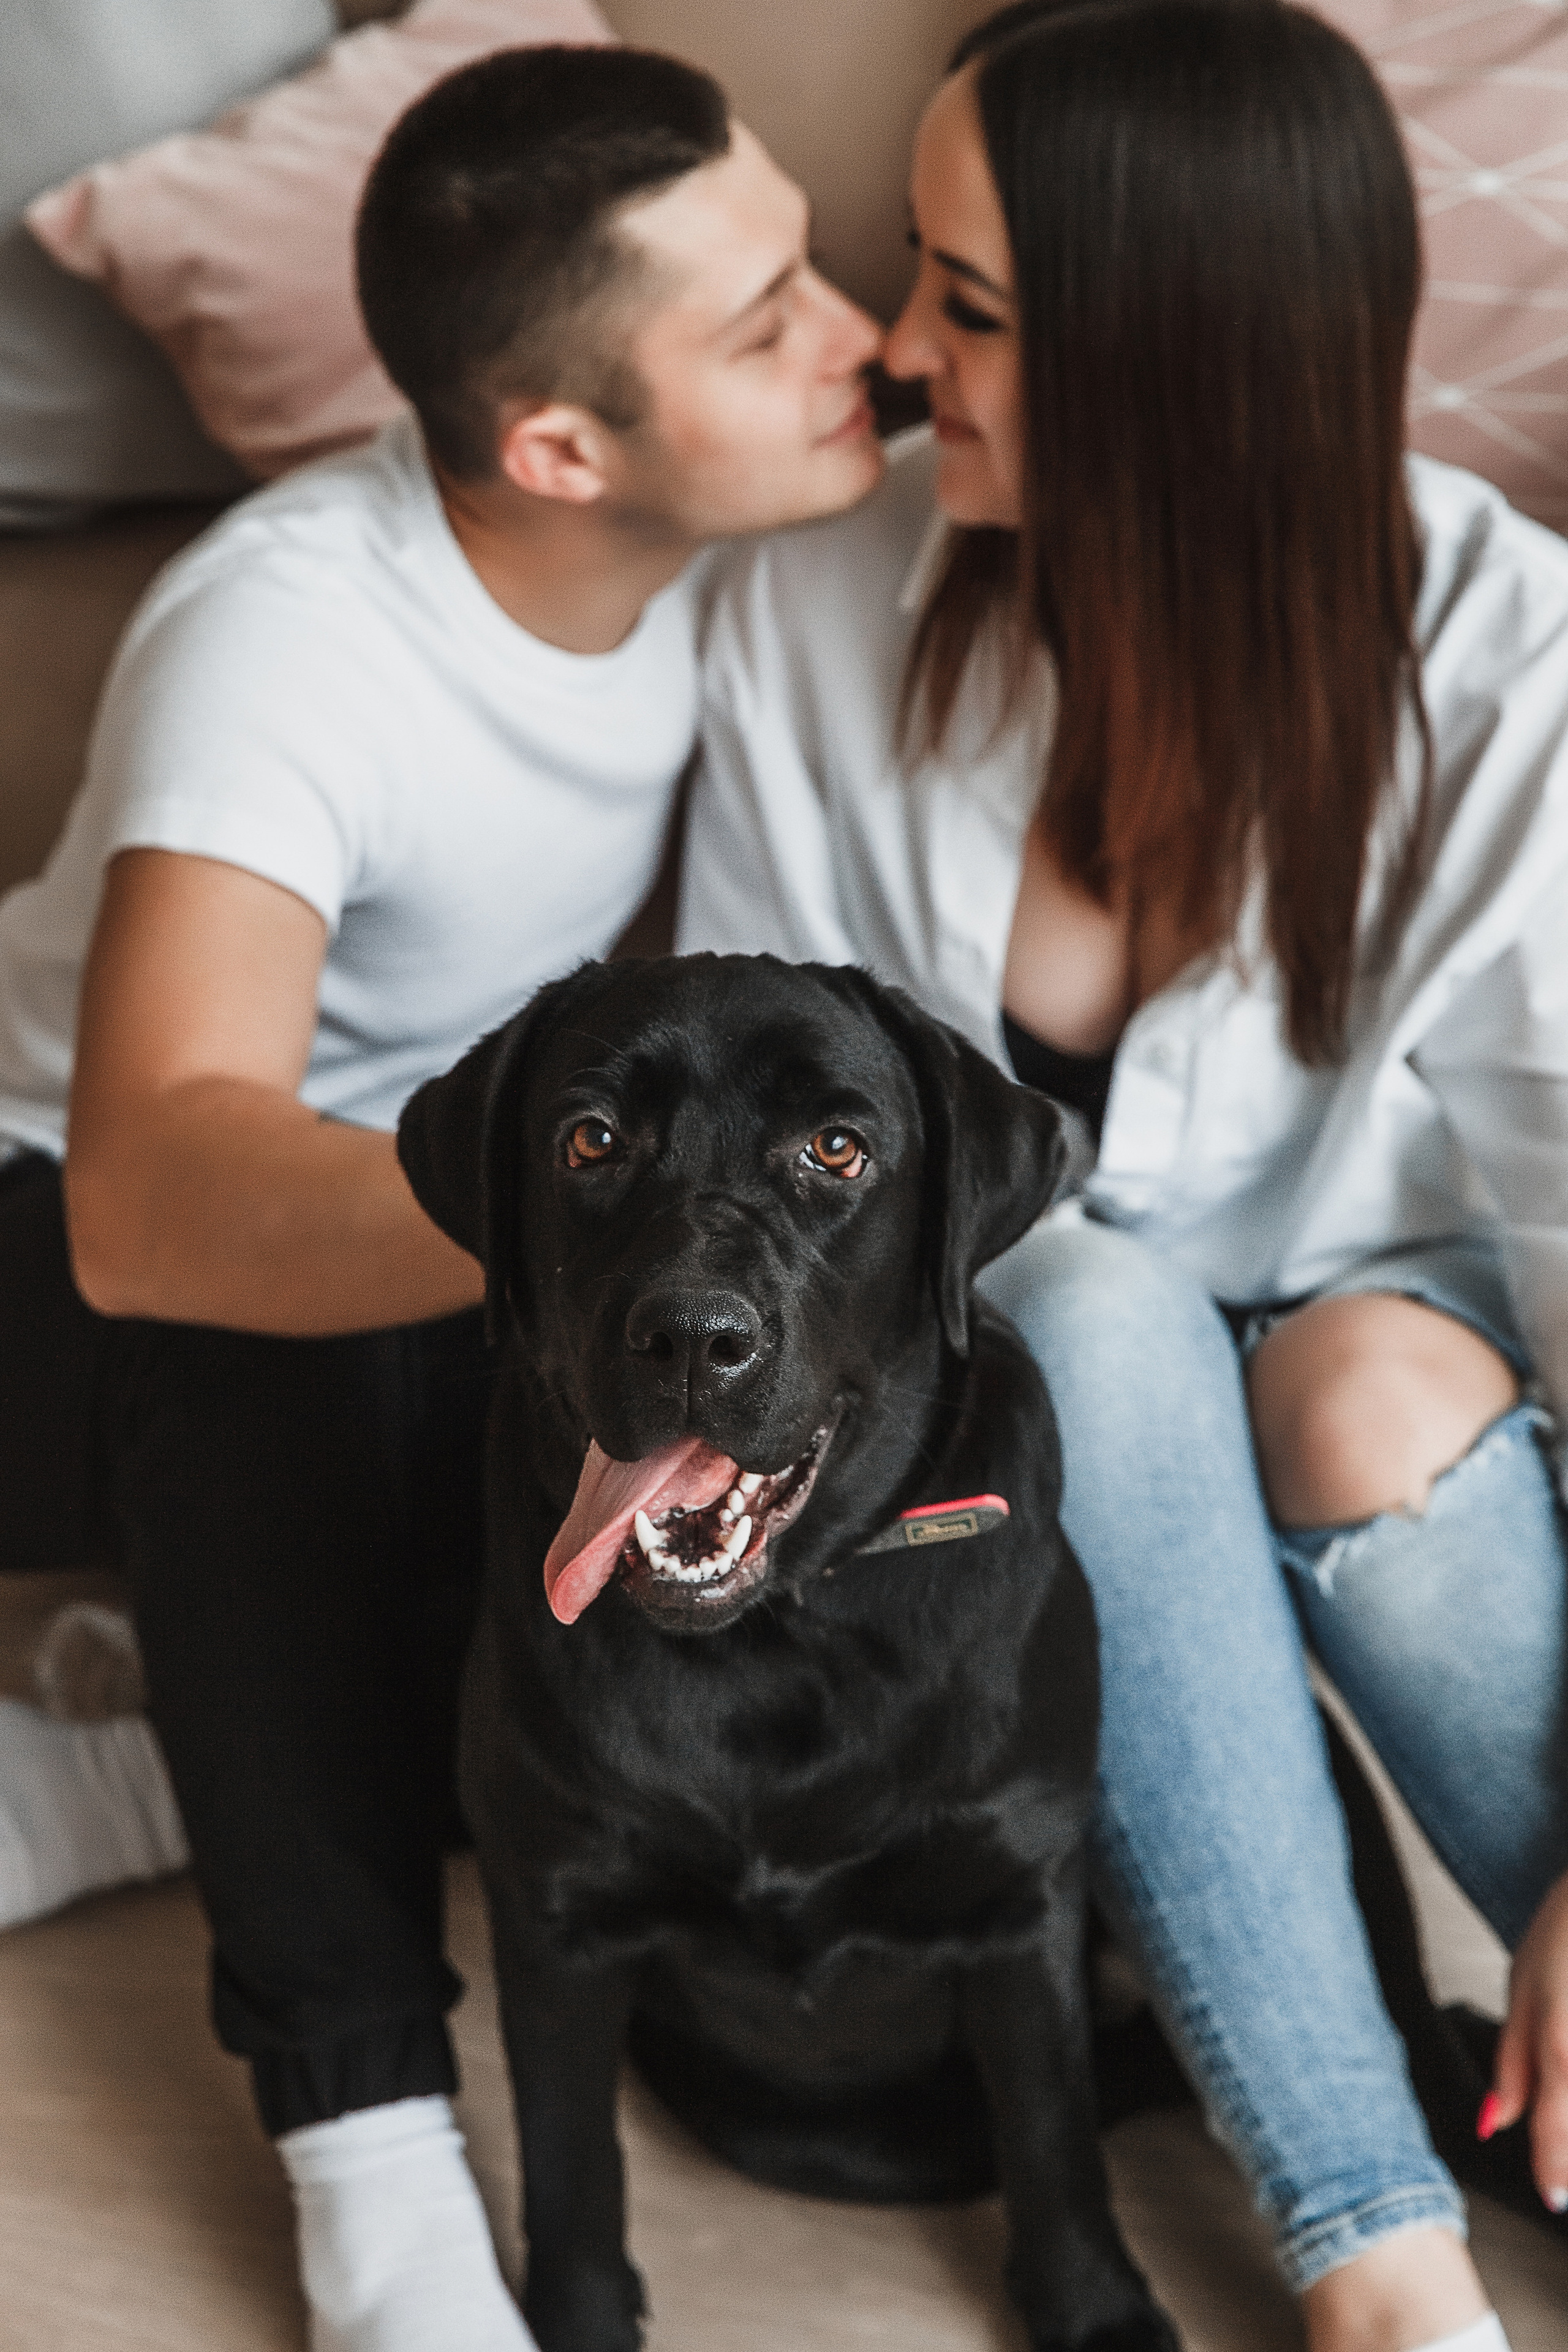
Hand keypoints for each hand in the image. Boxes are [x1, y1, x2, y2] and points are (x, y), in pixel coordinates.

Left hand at [1485, 1869, 1567, 2211]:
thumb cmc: (1565, 1933)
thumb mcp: (1522, 1992)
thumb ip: (1514, 2066)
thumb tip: (1496, 2123)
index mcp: (1562, 2051)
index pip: (1558, 2134)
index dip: (1554, 2172)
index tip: (1553, 2198)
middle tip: (1562, 2161)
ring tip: (1559, 2114)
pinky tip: (1566, 2067)